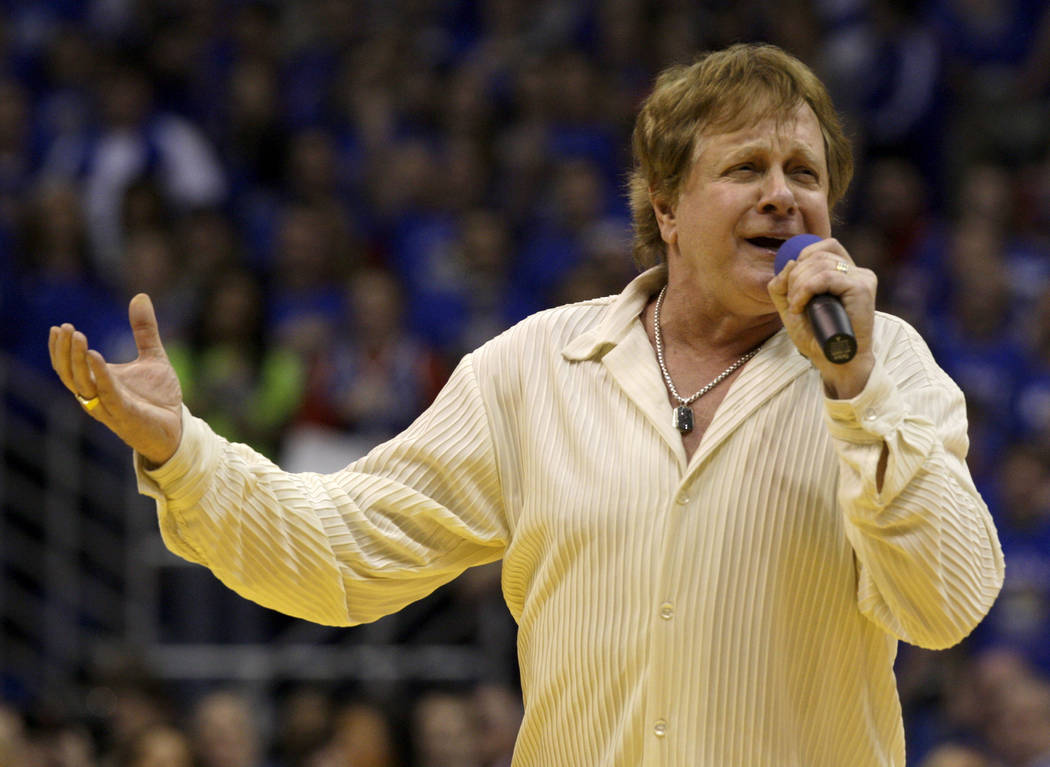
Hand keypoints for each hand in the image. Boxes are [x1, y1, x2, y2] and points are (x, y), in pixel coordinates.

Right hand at [49, 293, 183, 465]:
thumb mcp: (153, 356)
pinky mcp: (124, 413)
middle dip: (65, 351)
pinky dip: (100, 375)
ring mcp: (108, 406)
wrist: (177, 428)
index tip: (59, 327)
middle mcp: (97, 395)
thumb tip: (140, 296)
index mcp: (99, 382)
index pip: (69, 367)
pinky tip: (95, 356)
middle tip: (66, 328)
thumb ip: (145, 329)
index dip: (60, 349)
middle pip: (69, 374)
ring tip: (78, 337)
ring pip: (82, 384)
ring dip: (77, 361)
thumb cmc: (159, 397)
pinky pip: (107, 394)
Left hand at [767, 237, 876, 398]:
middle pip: (817, 255)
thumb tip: (791, 262)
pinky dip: (806, 289)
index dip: (802, 258)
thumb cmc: (816, 336)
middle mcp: (857, 272)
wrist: (834, 360)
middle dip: (795, 276)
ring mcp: (861, 278)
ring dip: (798, 285)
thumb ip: (784, 284)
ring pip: (820, 264)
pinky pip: (827, 277)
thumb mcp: (791, 306)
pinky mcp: (862, 288)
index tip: (792, 286)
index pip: (824, 246)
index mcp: (845, 272)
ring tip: (796, 306)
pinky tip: (800, 306)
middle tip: (792, 301)